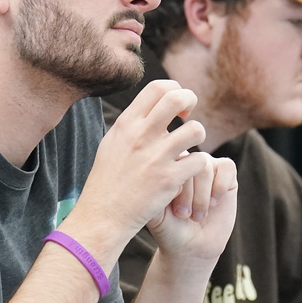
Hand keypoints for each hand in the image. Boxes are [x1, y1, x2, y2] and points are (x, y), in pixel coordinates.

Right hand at [75, 80, 211, 240]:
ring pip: (196, 129)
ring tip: (189, 147)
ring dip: (198, 136)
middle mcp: (141, 135)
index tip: (177, 108)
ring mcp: (156, 157)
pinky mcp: (169, 179)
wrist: (102, 216)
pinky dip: (198, 165)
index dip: (174, 90)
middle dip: (191, 100)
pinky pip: (199, 160)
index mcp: (127, 123)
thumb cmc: (107, 181)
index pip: (157, 87)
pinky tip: (188, 172)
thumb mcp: (112, 143)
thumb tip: (150, 107)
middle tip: (188, 116)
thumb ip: (132, 124)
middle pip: (177, 97)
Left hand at [146, 153, 236, 265]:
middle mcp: (186, 161)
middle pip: (189, 164)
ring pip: (206, 167)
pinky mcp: (226, 174)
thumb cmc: (170, 228)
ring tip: (198, 215)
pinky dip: (220, 187)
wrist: (191, 246)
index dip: (176, 187)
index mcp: (166, 166)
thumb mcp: (155, 213)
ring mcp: (207, 166)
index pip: (170, 162)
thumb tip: (159, 173)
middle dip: (189, 194)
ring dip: (202, 196)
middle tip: (185, 215)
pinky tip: (214, 203)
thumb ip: (152, 193)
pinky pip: (227, 167)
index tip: (175, 212)